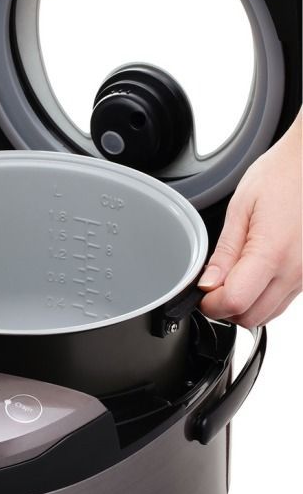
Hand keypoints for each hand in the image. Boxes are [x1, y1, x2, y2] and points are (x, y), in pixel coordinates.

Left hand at [198, 113, 301, 327]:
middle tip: (211, 286)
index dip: (210, 303)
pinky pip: (282, 301)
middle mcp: (296, 270)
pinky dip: (261, 298)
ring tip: (230, 276)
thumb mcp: (240, 208)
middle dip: (224, 308)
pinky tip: (251, 275)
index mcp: (273, 252)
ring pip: (267, 314)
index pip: (235, 302)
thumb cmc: (281, 176)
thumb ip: (224, 252)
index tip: (200, 292)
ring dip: (243, 305)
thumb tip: (208, 284)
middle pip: (251, 317)